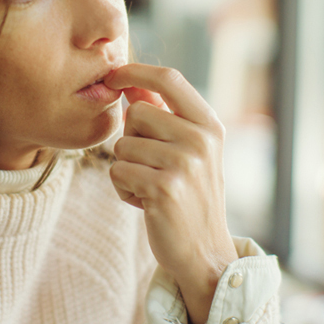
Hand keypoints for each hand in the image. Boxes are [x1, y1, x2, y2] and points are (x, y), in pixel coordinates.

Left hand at [104, 63, 236, 323]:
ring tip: (151, 187)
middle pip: (137, 113)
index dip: (135, 71)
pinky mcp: (164, 188)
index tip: (113, 75)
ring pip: (123, 145)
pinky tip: (146, 203)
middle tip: (151, 166)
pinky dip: (123, 189)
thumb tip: (128, 82)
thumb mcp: (187, 150)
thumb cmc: (190, 195)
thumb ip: (162, 115)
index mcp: (209, 124)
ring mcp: (185, 164)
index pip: (169, 78)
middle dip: (131, 139)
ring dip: (127, 168)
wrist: (205, 253)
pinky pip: (117, 172)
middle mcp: (202, 140)